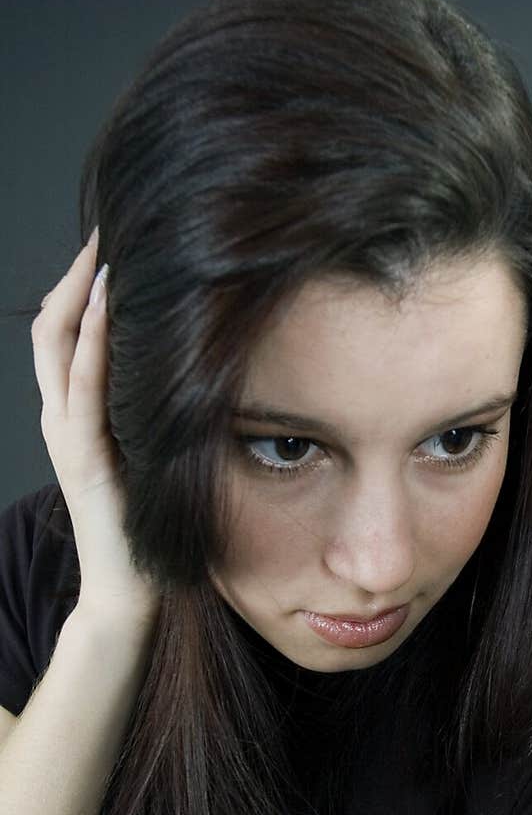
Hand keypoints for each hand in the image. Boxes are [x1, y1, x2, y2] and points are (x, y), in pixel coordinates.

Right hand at [30, 229, 160, 630]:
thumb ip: (156, 413)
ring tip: (106, 247)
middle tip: (109, 224)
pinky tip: (112, 306)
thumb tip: (197, 368)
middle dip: (79, 270)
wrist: (129, 589)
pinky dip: (94, 342)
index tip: (119, 239)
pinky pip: (83, 390)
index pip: (68, 329)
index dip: (86, 281)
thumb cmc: (149, 523)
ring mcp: (67, 436)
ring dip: (81, 291)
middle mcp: (62, 416)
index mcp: (77, 412)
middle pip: (52, 322)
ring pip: (58, 344)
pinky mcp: (83, 459)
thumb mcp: (153, 451)